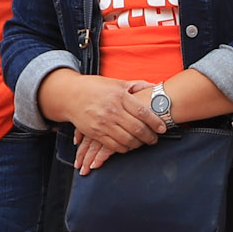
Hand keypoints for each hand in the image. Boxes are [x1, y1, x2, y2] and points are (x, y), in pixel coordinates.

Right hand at [41, 73, 166, 170]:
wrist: (69, 95)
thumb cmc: (95, 87)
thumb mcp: (116, 83)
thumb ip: (136, 85)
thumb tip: (156, 85)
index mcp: (119, 96)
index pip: (143, 112)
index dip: (155, 122)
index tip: (163, 128)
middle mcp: (112, 111)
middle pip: (137, 129)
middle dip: (150, 137)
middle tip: (155, 139)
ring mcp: (103, 123)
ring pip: (127, 140)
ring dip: (138, 144)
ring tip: (143, 143)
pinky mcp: (95, 133)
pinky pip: (114, 146)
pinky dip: (124, 148)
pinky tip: (129, 145)